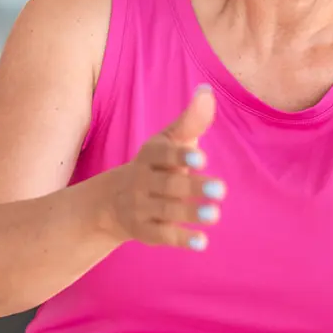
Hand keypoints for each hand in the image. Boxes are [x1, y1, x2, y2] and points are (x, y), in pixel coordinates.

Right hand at [103, 85, 224, 249]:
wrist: (112, 201)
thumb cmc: (155, 165)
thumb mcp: (169, 141)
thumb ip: (190, 121)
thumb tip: (206, 91)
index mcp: (150, 156)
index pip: (163, 154)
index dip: (181, 156)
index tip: (202, 158)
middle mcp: (143, 181)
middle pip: (168, 185)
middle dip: (193, 187)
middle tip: (221, 189)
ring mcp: (142, 207)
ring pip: (166, 211)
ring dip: (191, 213)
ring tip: (216, 214)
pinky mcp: (145, 230)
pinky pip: (163, 235)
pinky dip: (182, 239)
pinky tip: (202, 242)